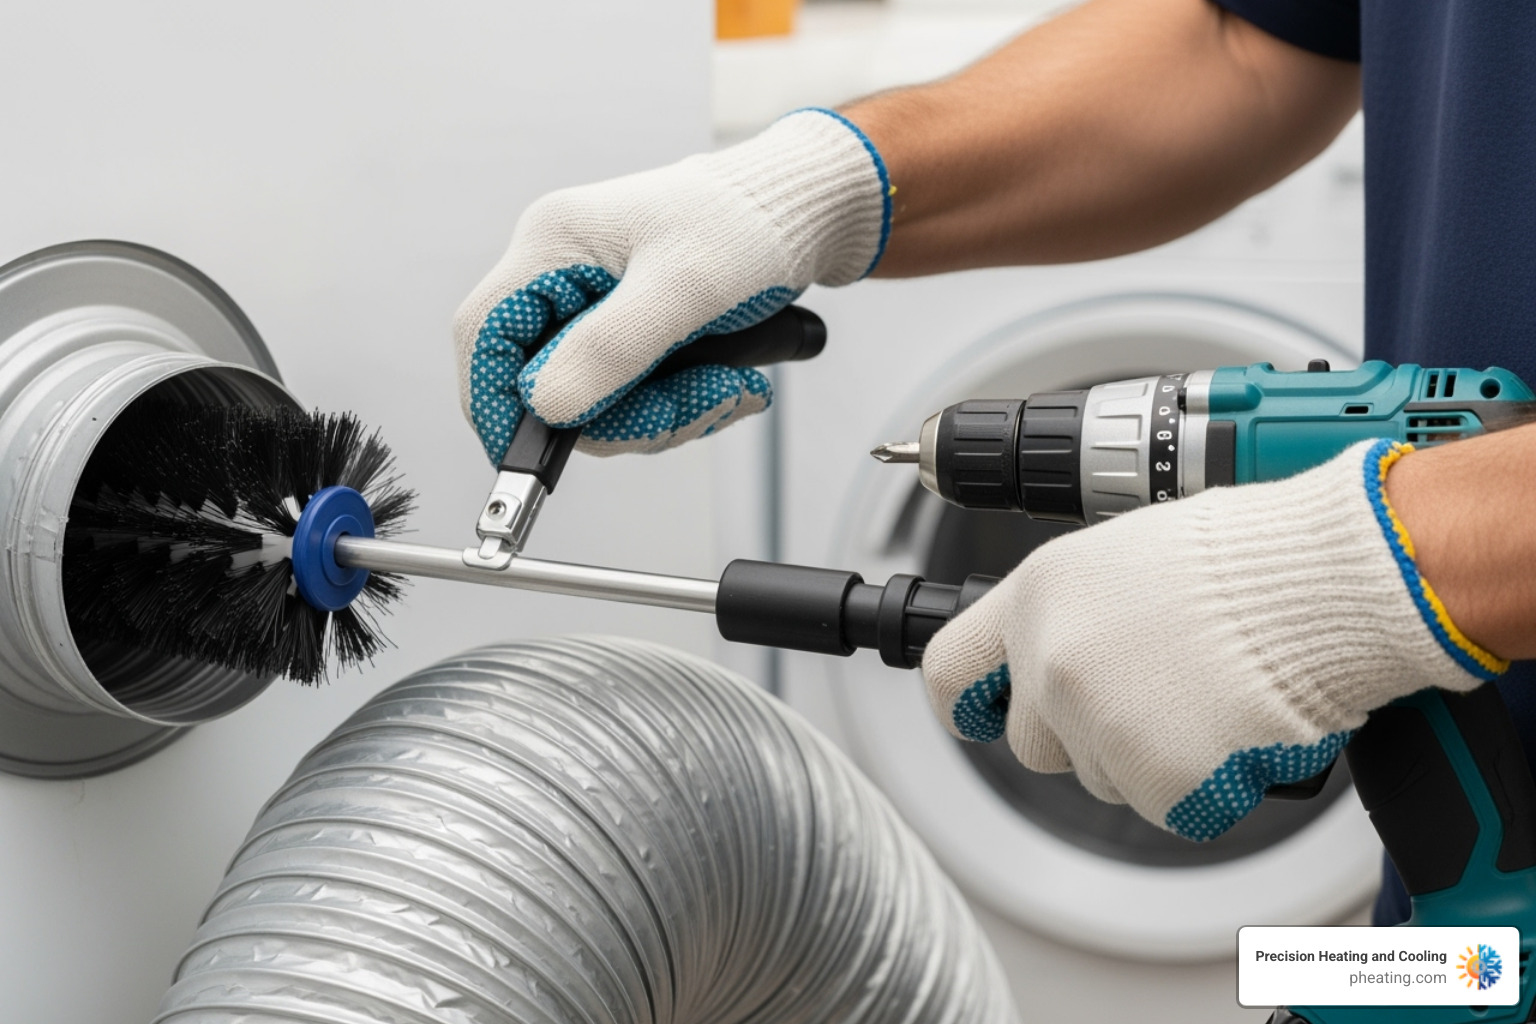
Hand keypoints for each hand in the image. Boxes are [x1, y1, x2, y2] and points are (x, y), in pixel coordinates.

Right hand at [454, 109, 888, 462]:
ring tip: (732, 388)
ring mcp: (600, 306)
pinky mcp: (636, 331)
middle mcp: (567, 276)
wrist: (810, 214)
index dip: (498, 403)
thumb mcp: (685, 287)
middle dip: (625, 416)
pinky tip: (731, 382)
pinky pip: (638, 396)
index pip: (485, 334)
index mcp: (555, 244)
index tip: (532, 456)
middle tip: (694, 408)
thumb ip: (612, 347)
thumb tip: (546, 406)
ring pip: (600, 402)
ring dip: (668, 414)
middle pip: (550, 383)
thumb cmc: (751, 223)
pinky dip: (685, 404)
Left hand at [922, 439, 1504, 840]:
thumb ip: (1066, 612)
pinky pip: (1167, 806)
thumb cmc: (1247, 555)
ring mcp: (1100, 725)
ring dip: (1147, 755)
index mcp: (1035, 597)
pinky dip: (1204, 784)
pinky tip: (1234, 726)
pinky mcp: (1159, 780)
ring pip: (1101, 778)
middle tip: (1156, 695)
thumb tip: (1048, 650)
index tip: (978, 716)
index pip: (948, 671)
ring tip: (1208, 693)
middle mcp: (1051, 663)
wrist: (1327, 579)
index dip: (965, 704)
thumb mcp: (1118, 557)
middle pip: (1032, 744)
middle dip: (1083, 735)